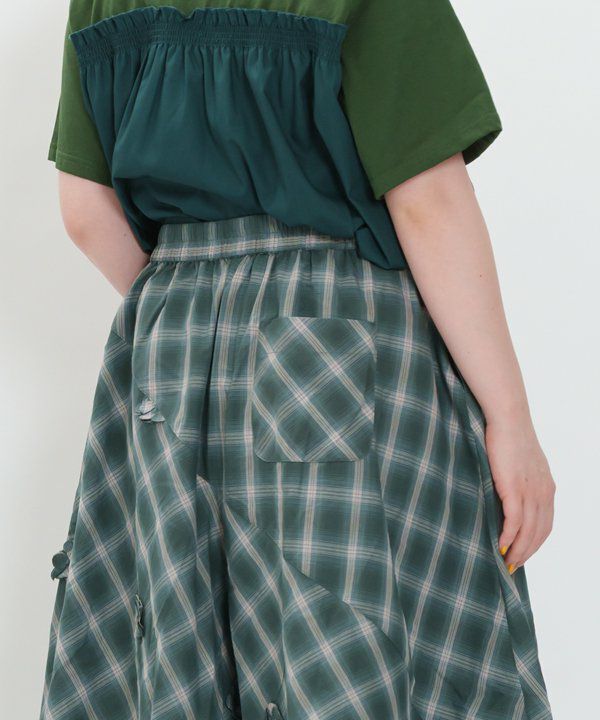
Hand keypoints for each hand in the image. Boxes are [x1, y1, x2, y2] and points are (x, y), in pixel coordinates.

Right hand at [485, 413, 555, 573]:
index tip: (522, 555)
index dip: (535, 543)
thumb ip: (520, 481)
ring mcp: (530, 491)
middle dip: (527, 552)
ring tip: (505, 561)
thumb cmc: (509, 437)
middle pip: (539, 532)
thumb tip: (509, 495)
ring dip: (517, 550)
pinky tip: (500, 544)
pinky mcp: (514, 488)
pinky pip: (514, 521)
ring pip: (528, 531)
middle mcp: (543, 492)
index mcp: (547, 487)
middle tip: (512, 566)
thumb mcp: (521, 463)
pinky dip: (508, 536)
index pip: (545, 524)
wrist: (509, 419)